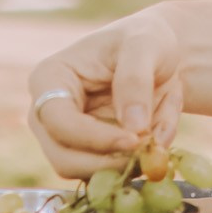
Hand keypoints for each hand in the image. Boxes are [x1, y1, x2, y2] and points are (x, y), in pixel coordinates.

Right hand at [27, 8, 184, 176]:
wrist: (160, 53)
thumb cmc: (145, 39)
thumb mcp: (145, 45)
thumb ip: (135, 81)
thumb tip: (133, 127)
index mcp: (49, 79)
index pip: (59, 122)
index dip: (95, 138)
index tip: (135, 140)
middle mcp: (49, 114)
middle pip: (64, 159)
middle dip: (110, 162)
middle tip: (151, 154)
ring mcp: (68, 137)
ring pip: (90, 173)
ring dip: (131, 161)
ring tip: (162, 128)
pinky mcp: (92, 153)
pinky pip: (115, 171)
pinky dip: (143, 159)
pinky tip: (162, 129)